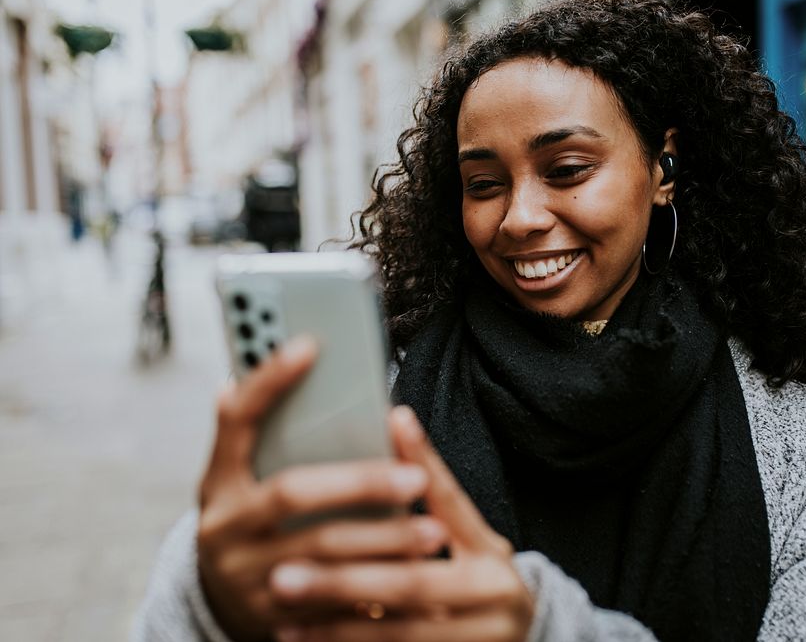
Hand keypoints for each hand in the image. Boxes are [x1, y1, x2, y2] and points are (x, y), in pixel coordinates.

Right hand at [196, 340, 448, 640]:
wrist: (219, 606)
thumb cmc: (249, 523)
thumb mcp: (242, 481)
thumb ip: (253, 439)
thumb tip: (235, 380)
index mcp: (218, 481)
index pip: (236, 420)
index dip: (268, 382)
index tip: (309, 345)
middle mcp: (223, 526)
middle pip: (293, 494)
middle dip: (359, 484)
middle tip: (414, 478)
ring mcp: (244, 575)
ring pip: (322, 555)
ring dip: (383, 542)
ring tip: (434, 533)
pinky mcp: (270, 617)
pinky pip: (330, 604)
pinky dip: (375, 594)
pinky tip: (413, 581)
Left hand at [270, 406, 535, 641]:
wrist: (520, 636)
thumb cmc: (476, 578)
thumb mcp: (467, 539)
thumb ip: (432, 497)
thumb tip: (395, 419)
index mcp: (490, 553)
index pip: (451, 502)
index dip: (420, 462)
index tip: (389, 424)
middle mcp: (493, 594)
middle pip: (413, 584)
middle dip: (344, 580)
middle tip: (284, 574)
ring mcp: (482, 638)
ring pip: (399, 634)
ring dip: (333, 624)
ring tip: (284, 610)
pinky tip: (303, 637)